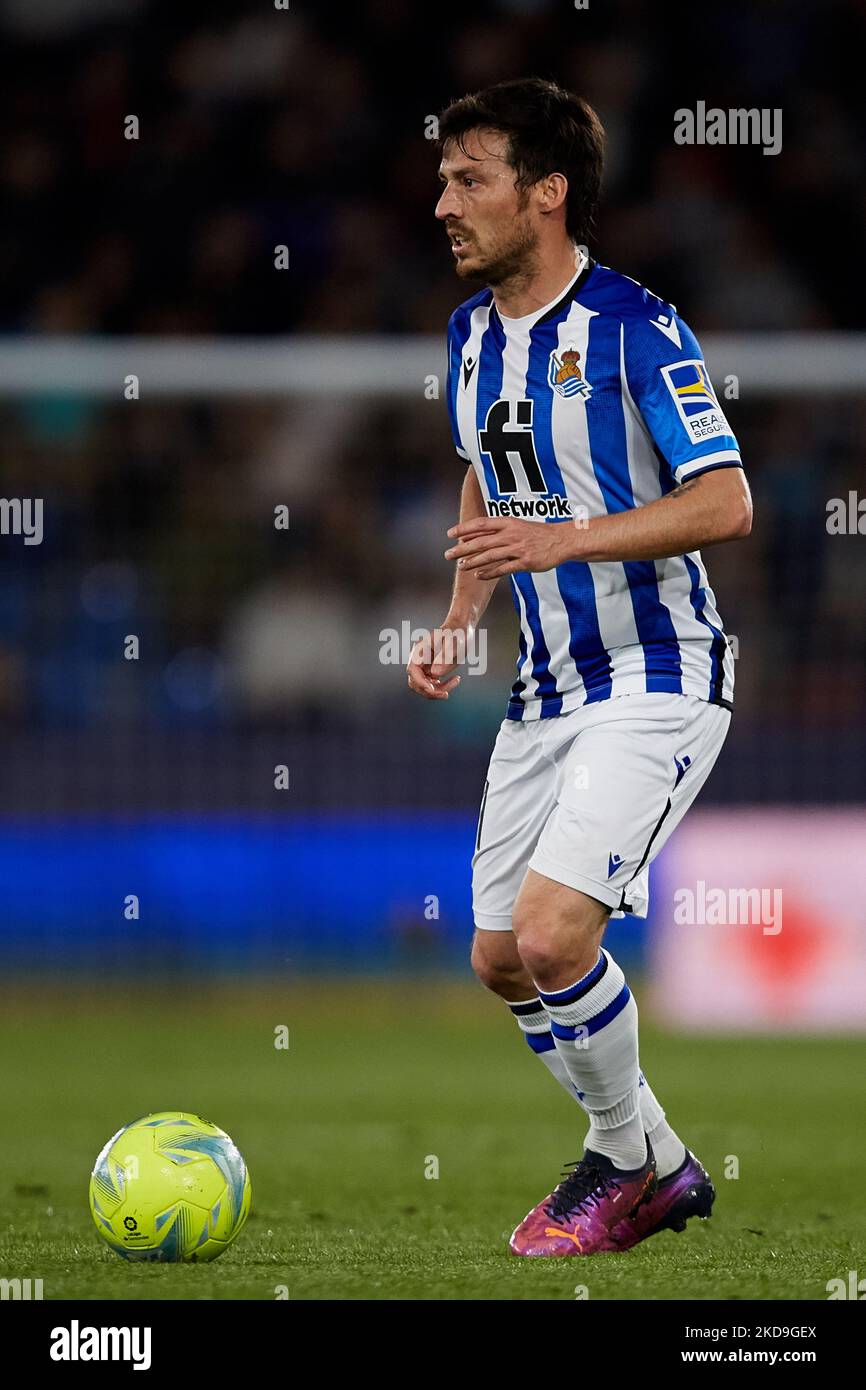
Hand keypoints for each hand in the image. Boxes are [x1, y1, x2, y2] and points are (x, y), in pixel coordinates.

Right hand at [406, 623, 464, 699]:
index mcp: (420, 651)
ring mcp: (425, 667)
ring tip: (455, 681)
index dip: (420, 682)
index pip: (412, 670)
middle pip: (415, 682)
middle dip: (428, 691)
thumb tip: (435, 673)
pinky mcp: (432, 671)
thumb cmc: (457, 634)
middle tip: (446, 693)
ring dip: (437, 691)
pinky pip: (432, 686)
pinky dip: (442, 688)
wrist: (461, 630)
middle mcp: (420, 660)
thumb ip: (445, 656)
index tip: (432, 689)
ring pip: (423, 687)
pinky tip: (455, 680)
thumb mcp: (454, 643)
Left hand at [445, 517, 575, 578]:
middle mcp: (511, 534)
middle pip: (481, 541)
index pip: (481, 524)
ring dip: (473, 561)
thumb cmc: (537, 534)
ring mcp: (518, 548)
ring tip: (460, 566)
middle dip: (462, 548)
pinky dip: (489, 572)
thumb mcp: (517, 526)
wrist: (561, 540)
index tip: (450, 534)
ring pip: (490, 555)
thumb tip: (475, 536)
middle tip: (447, 555)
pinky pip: (503, 569)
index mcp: (508, 523)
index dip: (464, 528)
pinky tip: (478, 576)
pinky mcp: (525, 562)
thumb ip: (498, 531)